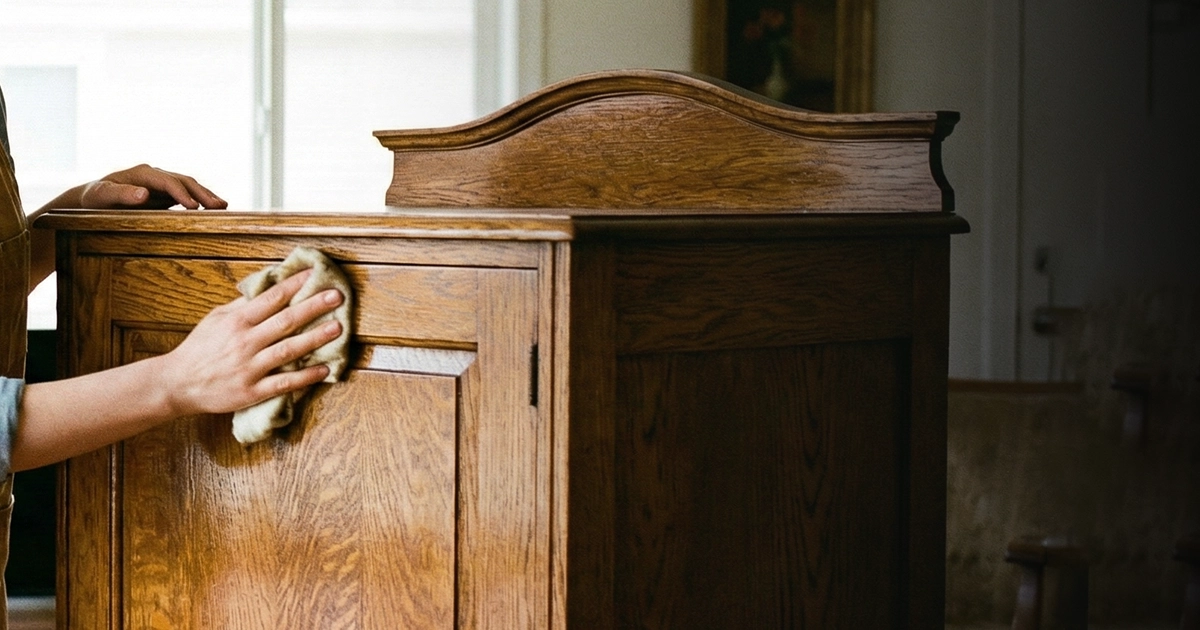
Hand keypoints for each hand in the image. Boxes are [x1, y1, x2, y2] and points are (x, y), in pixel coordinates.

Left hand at [29, 164, 227, 288]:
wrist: (90, 200)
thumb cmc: (93, 199)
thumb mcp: (102, 195)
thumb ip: (121, 194)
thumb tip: (144, 194)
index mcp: (143, 172)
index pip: (169, 181)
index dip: (182, 193)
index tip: (194, 207)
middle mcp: (155, 175)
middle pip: (184, 181)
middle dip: (202, 193)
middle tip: (219, 206)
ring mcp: (161, 184)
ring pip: (189, 187)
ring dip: (206, 195)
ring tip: (223, 206)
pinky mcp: (164, 194)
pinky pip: (186, 195)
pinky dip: (200, 201)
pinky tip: (212, 209)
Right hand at [155, 269, 344, 416]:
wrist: (177, 383)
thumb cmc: (200, 348)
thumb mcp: (216, 319)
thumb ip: (243, 305)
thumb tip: (268, 286)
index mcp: (237, 321)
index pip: (272, 298)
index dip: (295, 284)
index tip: (315, 272)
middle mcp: (245, 342)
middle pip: (285, 321)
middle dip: (313, 306)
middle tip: (338, 296)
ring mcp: (249, 367)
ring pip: (288, 350)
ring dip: (315, 338)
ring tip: (338, 328)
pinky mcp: (252, 391)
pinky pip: (283, 382)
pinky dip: (305, 376)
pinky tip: (325, 369)